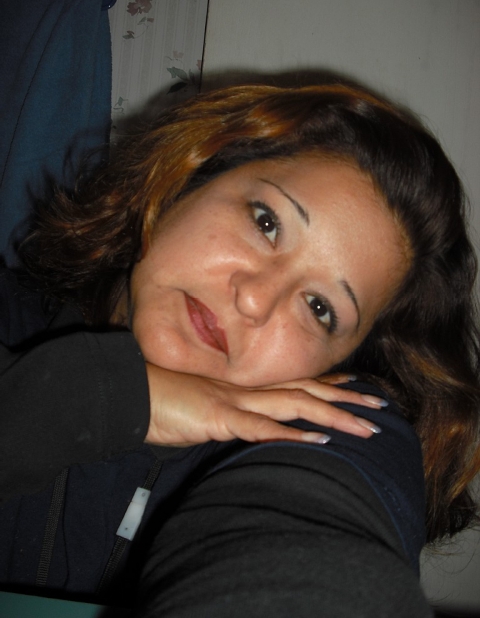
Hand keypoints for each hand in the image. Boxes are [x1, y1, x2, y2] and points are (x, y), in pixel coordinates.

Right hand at [144, 364, 385, 446]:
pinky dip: (292, 434)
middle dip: (345, 400)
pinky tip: (320, 441)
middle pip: (306, 392)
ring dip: (333, 417)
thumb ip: (227, 417)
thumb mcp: (202, 411)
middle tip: (380, 408)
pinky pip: (261, 427)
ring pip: (295, 406)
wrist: (130, 394)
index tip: (355, 387)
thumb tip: (242, 426)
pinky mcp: (220, 418)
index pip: (293, 384)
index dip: (327, 385)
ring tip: (366, 428)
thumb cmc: (163, 403)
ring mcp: (236, 401)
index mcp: (243, 388)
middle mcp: (247, 390)